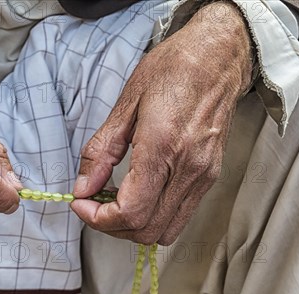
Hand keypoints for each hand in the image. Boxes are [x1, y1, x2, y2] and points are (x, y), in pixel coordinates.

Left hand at [71, 2, 252, 244]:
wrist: (218, 57)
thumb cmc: (174, 70)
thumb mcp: (126, 104)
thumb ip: (101, 152)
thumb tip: (84, 187)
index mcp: (163, 147)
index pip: (130, 211)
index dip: (98, 218)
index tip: (81, 204)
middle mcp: (188, 169)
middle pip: (146, 230)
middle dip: (111, 226)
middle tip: (92, 204)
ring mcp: (203, 177)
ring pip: (164, 231)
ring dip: (132, 226)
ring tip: (113, 201)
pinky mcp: (209, 178)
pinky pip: (179, 216)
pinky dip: (152, 217)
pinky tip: (137, 195)